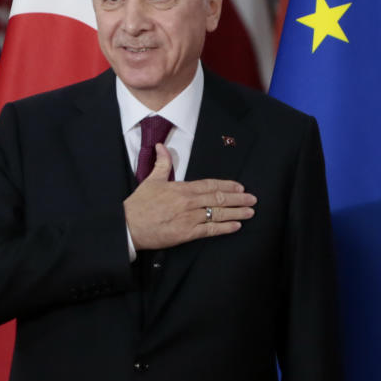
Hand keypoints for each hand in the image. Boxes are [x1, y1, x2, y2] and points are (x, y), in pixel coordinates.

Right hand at [123, 143, 255, 249]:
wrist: (127, 226)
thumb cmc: (139, 204)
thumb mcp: (151, 180)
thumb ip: (162, 163)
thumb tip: (162, 146)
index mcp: (182, 188)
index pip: (210, 185)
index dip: (227, 186)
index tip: (240, 187)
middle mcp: (188, 202)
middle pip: (218, 198)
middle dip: (238, 199)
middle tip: (253, 199)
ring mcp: (189, 218)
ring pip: (217, 213)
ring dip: (236, 213)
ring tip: (250, 212)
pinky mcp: (186, 234)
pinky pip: (209, 230)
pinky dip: (224, 228)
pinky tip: (236, 226)